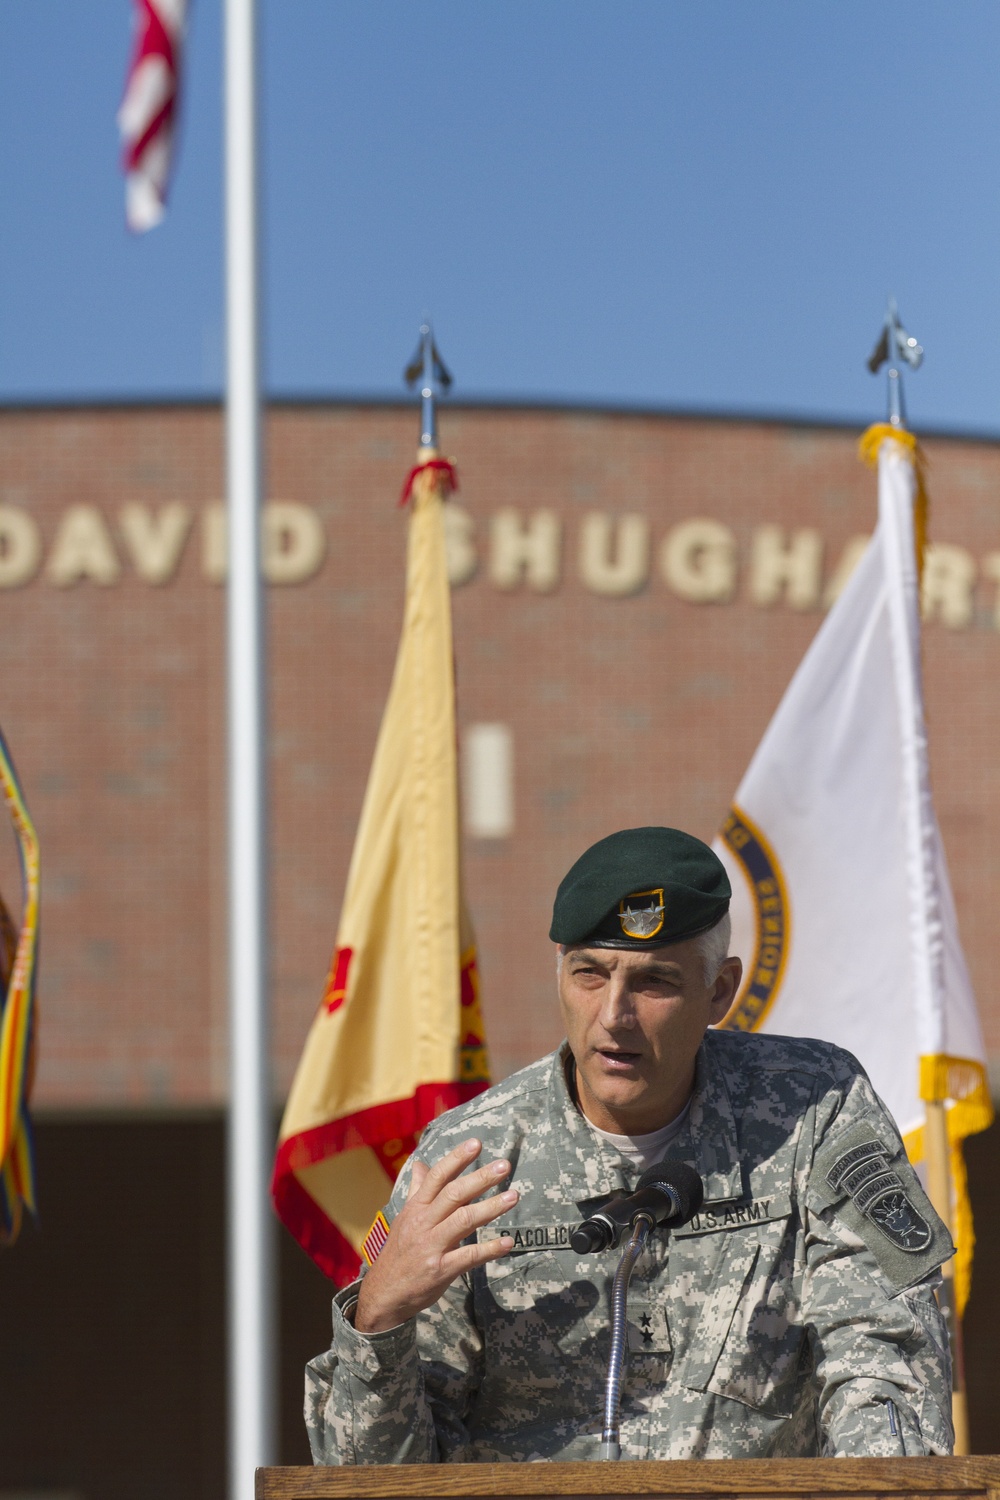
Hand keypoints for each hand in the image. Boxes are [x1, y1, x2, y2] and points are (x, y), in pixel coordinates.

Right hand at [354, 1137, 517, 1332]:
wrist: (383, 1294)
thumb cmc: (398, 1253)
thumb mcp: (404, 1218)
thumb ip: (416, 1190)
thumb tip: (420, 1163)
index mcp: (415, 1208)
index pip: (437, 1177)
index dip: (456, 1159)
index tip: (476, 1143)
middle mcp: (423, 1223)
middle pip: (454, 1194)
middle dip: (480, 1178)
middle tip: (504, 1166)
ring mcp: (432, 1247)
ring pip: (464, 1220)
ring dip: (491, 1207)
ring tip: (513, 1196)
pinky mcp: (441, 1270)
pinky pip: (469, 1256)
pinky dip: (490, 1249)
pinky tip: (508, 1242)